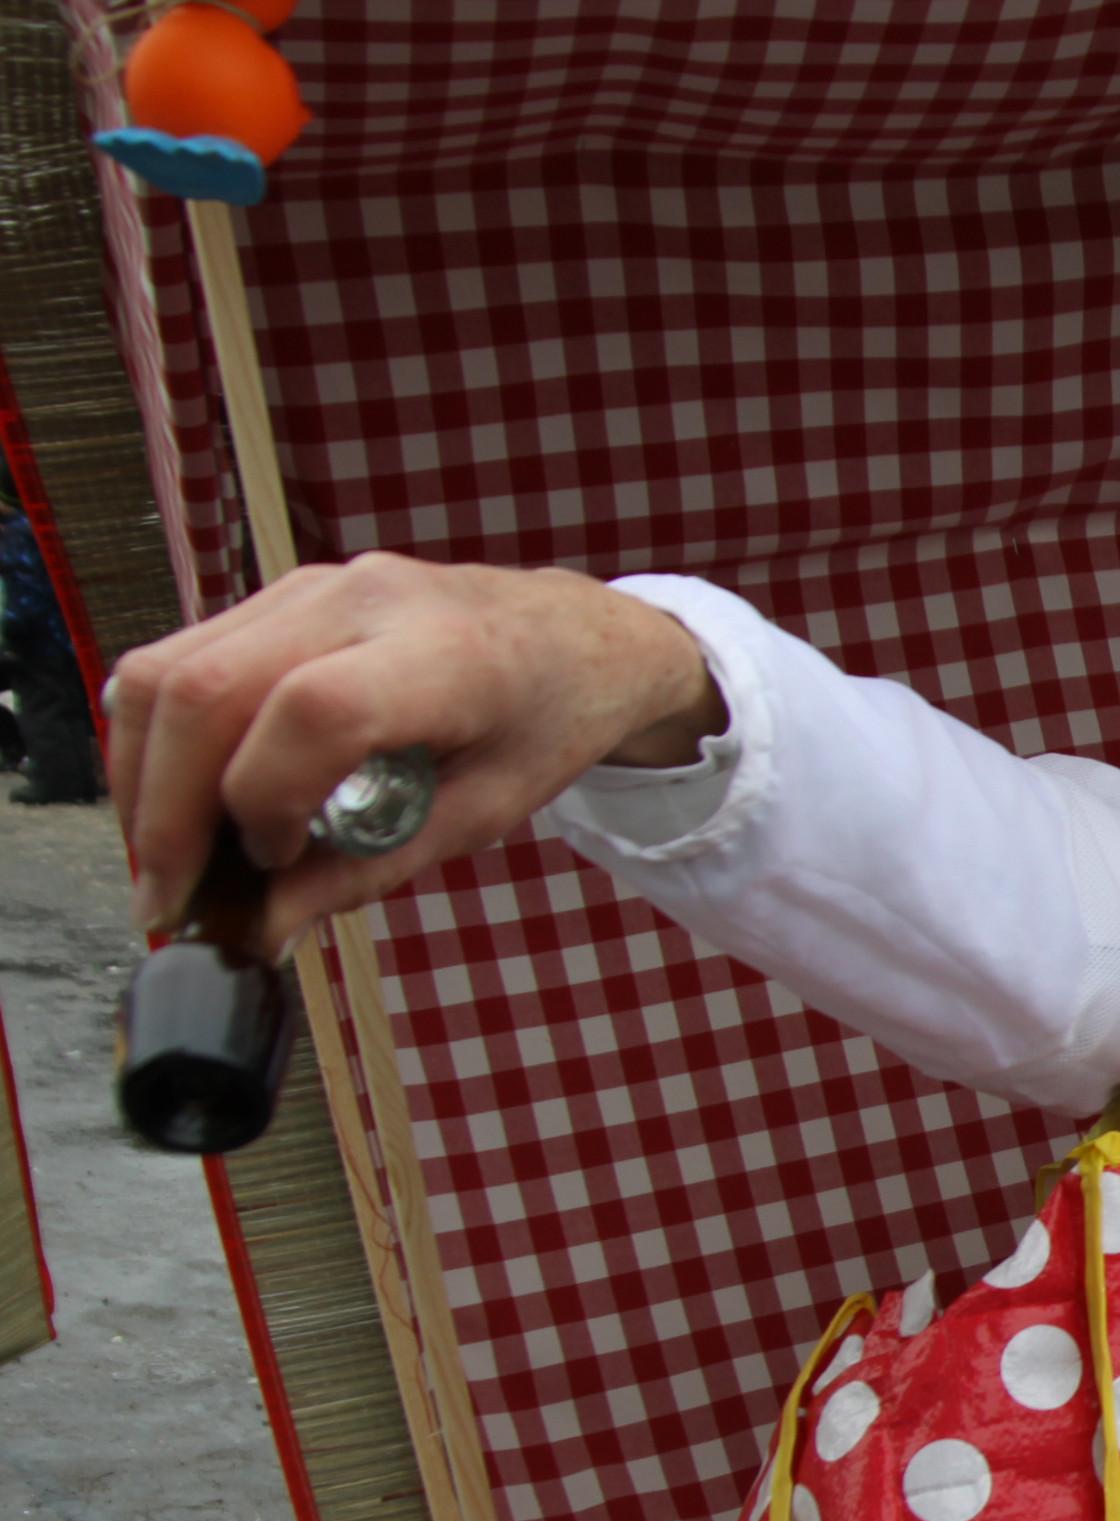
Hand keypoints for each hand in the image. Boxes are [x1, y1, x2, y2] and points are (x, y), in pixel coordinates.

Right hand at [108, 554, 721, 951]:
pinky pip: (176, 659)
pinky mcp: (277, 596)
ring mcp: (310, 588)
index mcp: (447, 656)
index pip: (313, 711)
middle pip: (205, 688)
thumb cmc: (542, 725)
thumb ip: (369, 870)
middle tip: (169, 901)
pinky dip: (159, 740)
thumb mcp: (481, 815)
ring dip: (143, 779)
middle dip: (164, 812)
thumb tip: (262, 933)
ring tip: (167, 864)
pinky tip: (181, 805)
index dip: (265, 798)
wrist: (575, 636)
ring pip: (164, 669)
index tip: (272, 867)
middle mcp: (363, 602)